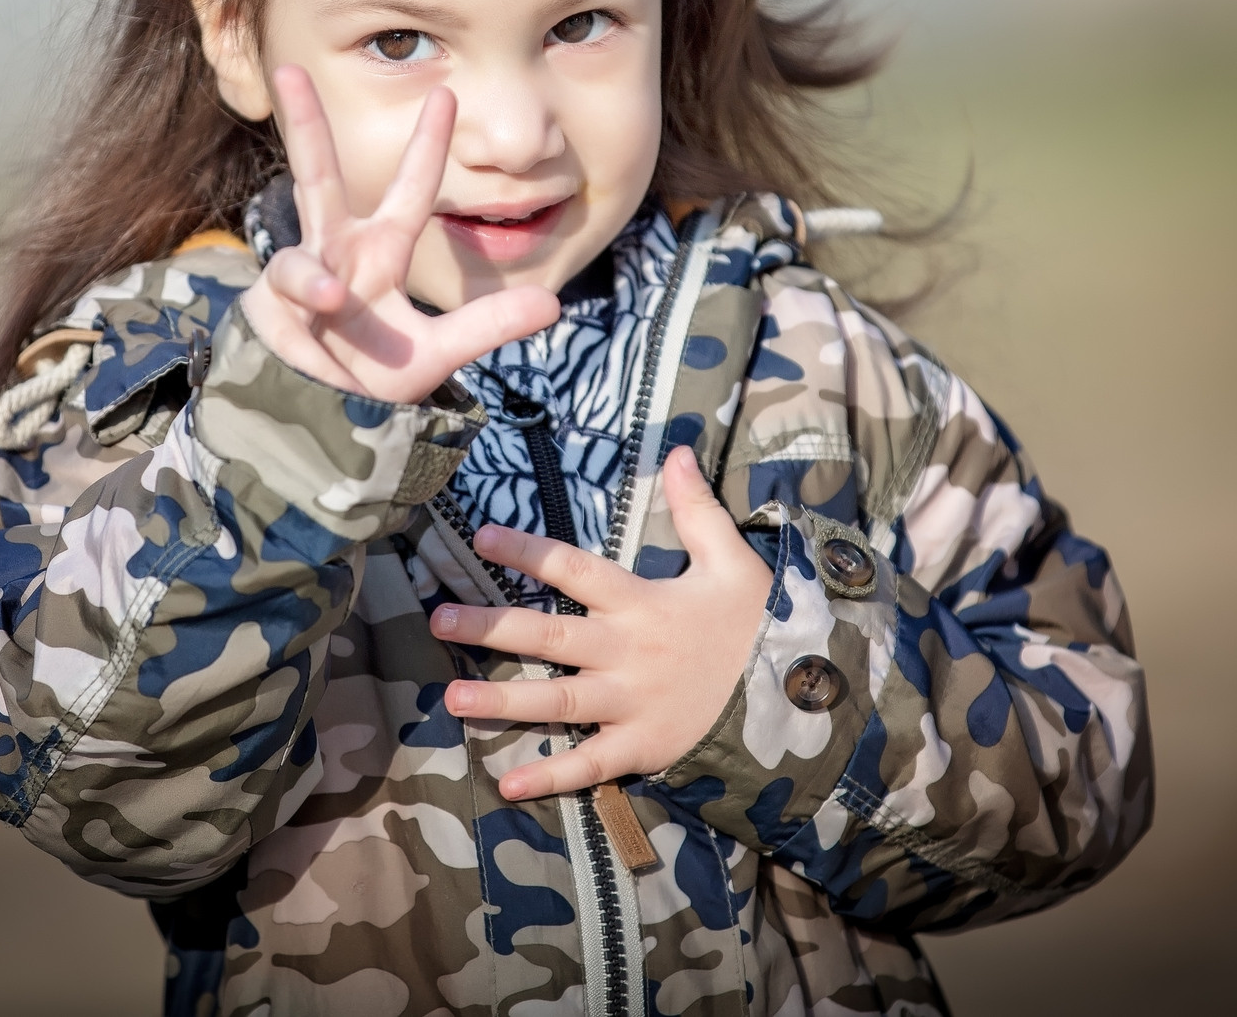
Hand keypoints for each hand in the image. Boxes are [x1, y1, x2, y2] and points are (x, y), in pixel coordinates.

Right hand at [241, 64, 559, 403]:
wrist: (321, 418)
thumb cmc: (372, 375)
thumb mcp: (436, 353)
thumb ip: (487, 326)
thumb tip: (552, 302)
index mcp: (380, 251)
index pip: (409, 188)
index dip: (427, 143)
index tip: (445, 92)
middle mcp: (337, 250)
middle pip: (319, 174)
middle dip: (306, 124)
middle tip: (291, 68)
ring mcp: (302, 273)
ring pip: (288, 250)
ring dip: (309, 268)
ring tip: (334, 299)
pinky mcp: (272, 303)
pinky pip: (289, 291)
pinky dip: (309, 300)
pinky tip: (326, 312)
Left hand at [428, 446, 772, 797]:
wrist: (800, 698)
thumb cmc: (760, 624)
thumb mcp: (734, 560)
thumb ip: (698, 510)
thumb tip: (680, 451)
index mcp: (643, 602)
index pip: (574, 569)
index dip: (527, 551)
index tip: (481, 536)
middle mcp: (628, 652)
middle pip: (548, 637)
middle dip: (490, 629)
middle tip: (436, 621)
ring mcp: (632, 704)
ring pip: (557, 701)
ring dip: (502, 702)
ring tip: (451, 699)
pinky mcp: (644, 747)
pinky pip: (591, 765)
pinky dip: (551, 777)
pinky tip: (508, 785)